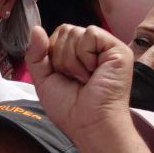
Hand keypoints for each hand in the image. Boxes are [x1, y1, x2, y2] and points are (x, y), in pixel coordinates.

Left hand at [27, 23, 134, 142]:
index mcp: (79, 53)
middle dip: (62, 58)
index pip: (59, 34)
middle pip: (66, 30)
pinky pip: (90, 34)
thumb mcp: (44, 79)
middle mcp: (94, 48)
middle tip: (75, 79)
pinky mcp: (118, 49)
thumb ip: (36, 54)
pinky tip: (93, 72)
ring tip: (85, 79)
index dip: (53, 53)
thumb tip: (35, 28)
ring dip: (73, 61)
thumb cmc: (70, 109)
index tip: (63, 76)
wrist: (88, 124)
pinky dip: (85, 55)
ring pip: (76, 32)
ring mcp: (107, 48)